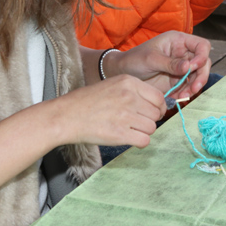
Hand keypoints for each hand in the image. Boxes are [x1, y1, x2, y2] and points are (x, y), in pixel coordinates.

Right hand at [50, 75, 165, 147]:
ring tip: (129, 130)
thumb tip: (157, 106)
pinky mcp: (120, 134)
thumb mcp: (112, 85)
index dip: (158, 108)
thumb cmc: (87, 102)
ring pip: (152, 128)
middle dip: (150, 120)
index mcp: (129, 82)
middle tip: (136, 123)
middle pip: (156, 114)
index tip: (151, 114)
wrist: (66, 116)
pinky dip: (139, 142)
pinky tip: (128, 138)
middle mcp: (129, 96)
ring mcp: (125, 115)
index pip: (159, 97)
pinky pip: (144, 141)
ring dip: (143, 132)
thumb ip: (134, 92)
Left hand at [108, 31, 211, 100]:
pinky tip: (176, 98)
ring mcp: (181, 68)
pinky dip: (185, 94)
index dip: (202, 56)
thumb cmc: (134, 60)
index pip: (201, 46)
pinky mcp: (177, 81)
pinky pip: (188, 87)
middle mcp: (183, 53)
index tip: (192, 68)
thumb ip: (170, 63)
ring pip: (198, 77)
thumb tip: (188, 66)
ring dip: (194, 88)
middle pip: (203, 63)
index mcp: (178, 41)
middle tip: (193, 88)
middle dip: (201, 76)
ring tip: (183, 96)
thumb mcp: (151, 59)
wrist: (122, 74)